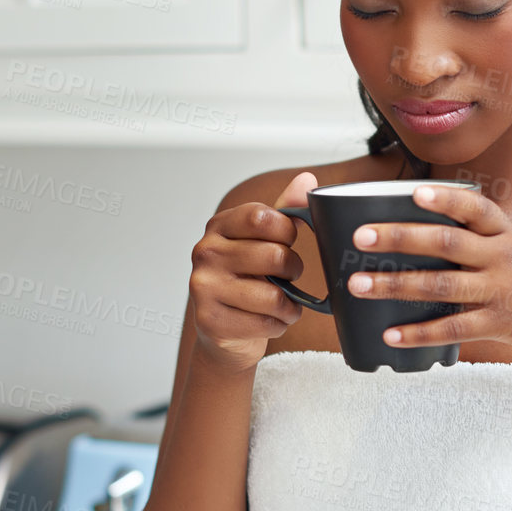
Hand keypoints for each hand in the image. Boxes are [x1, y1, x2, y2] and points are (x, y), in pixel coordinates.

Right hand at [186, 171, 316, 372]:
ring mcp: (204, 287)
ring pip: (273, 295)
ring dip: (289, 304)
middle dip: (294, 270)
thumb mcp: (264, 241)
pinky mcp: (210, 320)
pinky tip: (267, 320)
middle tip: (288, 276)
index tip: (289, 241)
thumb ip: (285, 211)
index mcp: (219, 226)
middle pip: (274, 256)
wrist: (224, 330)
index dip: (288, 231)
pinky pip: (265, 322)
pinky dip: (277, 324)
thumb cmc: (247, 280)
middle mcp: (205, 253)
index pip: (262, 217)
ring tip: (282, 303)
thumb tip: (307, 180)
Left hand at [346, 183, 511, 369]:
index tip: (412, 193)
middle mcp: (504, 257)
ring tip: (357, 285)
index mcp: (508, 233)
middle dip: (399, 238)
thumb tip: (433, 228)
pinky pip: (452, 329)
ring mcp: (501, 292)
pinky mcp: (499, 325)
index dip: (444, 199)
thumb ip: (485, 238)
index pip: (474, 208)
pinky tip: (390, 335)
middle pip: (446, 243)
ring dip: (395, 285)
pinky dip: (418, 333)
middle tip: (360, 236)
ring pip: (440, 286)